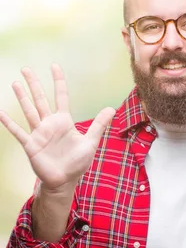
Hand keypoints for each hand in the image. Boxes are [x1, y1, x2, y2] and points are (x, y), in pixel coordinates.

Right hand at [0, 64, 114, 192]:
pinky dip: (9, 122)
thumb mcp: (91, 142)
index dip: (58, 82)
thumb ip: (98, 124)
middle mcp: (49, 124)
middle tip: (26, 68)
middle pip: (40, 99)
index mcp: (64, 121)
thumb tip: (111, 108)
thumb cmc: (77, 162)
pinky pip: (18, 131)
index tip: (54, 66)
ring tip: (16, 83)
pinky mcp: (31, 144)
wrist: (65, 180)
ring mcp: (39, 133)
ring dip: (22, 97)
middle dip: (34, 84)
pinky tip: (0, 112)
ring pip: (29, 111)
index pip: (60, 97)